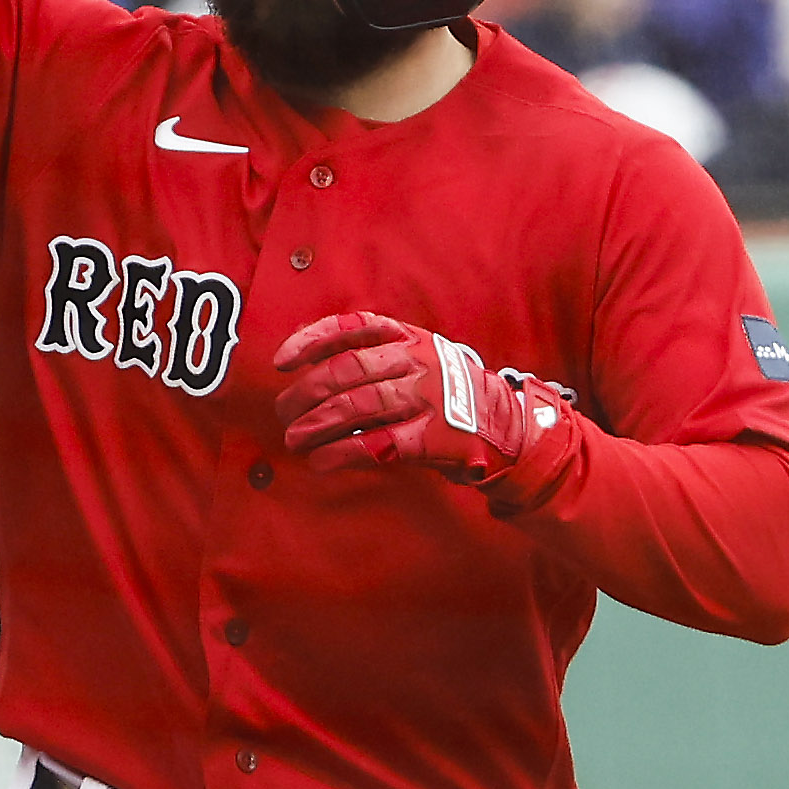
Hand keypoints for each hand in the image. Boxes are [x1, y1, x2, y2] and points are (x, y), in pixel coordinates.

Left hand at [273, 312, 564, 482]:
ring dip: (317, 424)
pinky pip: (378, 444)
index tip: (282, 361)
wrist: (507, 426)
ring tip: (294, 439)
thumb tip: (304, 357)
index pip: (353, 327)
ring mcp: (428, 400)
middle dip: (307, 392)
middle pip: (348, 370)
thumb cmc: (445, 392)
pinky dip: (343, 453)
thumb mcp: (417, 357)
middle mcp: (418, 363)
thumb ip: (371, 353)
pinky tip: (321, 461)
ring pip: (359, 406)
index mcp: (409, 338)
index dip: (312, 341)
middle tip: (283, 412)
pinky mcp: (433, 438)